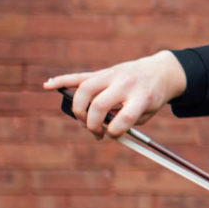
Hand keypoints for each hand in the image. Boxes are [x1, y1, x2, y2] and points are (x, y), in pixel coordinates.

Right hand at [44, 51, 186, 138]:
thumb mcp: (146, 113)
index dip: (114, 132)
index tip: (112, 135)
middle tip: (96, 132)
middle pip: (99, 105)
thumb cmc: (151, 97)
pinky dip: (62, 81)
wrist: (160, 72)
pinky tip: (48, 85)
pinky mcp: (102, 72)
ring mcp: (112, 75)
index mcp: (142, 96)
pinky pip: (79, 76)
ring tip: (83, 121)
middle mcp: (126, 83)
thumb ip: (124, 122)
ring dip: (78, 110)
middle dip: (92, 124)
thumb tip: (98, 127)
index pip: (124, 118)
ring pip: (84, 90)